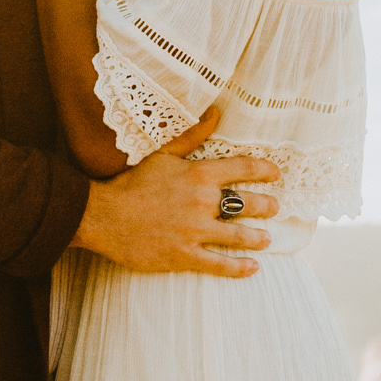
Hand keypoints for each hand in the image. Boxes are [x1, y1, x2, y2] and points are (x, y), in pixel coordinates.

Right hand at [74, 107, 281, 277]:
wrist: (104, 215)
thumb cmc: (133, 182)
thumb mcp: (164, 154)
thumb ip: (193, 136)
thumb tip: (216, 113)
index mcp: (198, 174)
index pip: (242, 168)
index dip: (263, 170)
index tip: (276, 173)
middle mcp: (201, 202)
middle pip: (247, 204)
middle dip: (266, 206)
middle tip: (275, 208)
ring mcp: (194, 231)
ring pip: (238, 235)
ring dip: (257, 238)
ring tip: (266, 239)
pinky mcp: (184, 255)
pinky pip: (218, 264)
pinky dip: (239, 267)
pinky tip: (252, 267)